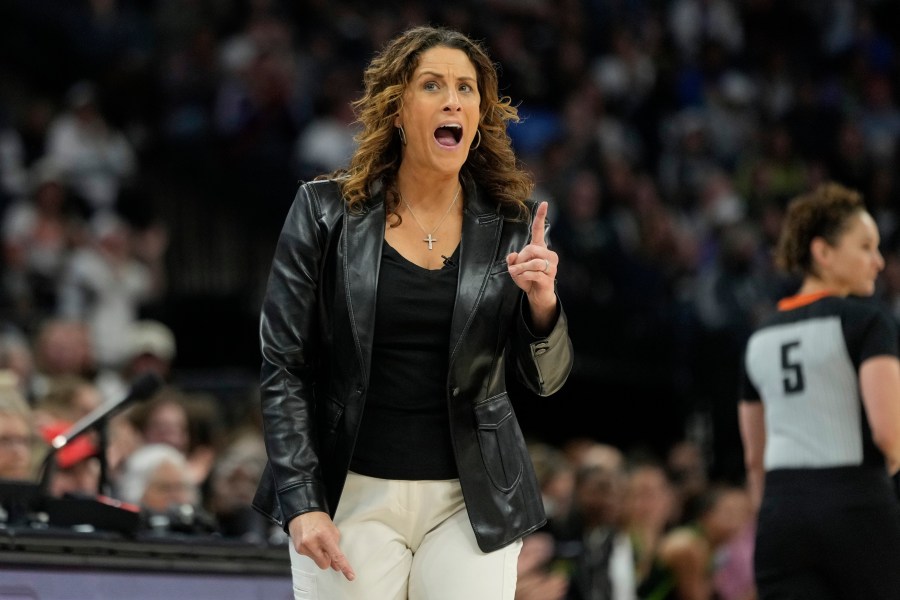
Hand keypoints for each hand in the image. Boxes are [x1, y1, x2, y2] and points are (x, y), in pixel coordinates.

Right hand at [288, 511, 355, 580]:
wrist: (302, 512)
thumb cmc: (319, 520)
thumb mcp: (332, 530)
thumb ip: (336, 548)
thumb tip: (336, 566)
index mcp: (325, 536)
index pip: (336, 556)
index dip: (344, 567)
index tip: (350, 576)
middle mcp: (313, 543)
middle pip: (325, 564)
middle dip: (328, 559)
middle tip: (326, 549)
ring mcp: (304, 547)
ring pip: (317, 561)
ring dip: (319, 555)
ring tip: (317, 541)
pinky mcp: (298, 549)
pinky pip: (310, 557)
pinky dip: (312, 552)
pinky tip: (310, 541)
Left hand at [507, 201, 558, 330]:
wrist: (537, 295)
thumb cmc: (527, 278)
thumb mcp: (515, 268)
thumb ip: (512, 260)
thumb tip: (512, 255)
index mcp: (540, 248)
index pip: (539, 229)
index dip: (541, 216)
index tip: (544, 203)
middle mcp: (549, 255)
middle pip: (531, 249)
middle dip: (520, 258)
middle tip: (514, 267)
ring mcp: (551, 266)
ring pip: (533, 262)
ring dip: (520, 268)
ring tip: (515, 273)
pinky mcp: (549, 278)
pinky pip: (534, 274)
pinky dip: (523, 276)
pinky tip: (522, 279)